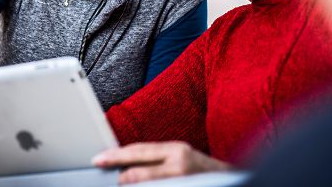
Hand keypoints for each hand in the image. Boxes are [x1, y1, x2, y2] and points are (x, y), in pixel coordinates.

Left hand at [93, 141, 230, 183]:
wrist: (232, 180)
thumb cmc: (202, 171)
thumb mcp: (180, 158)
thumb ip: (158, 160)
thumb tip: (128, 164)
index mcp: (175, 150)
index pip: (140, 150)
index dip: (117, 154)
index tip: (99, 158)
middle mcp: (179, 162)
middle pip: (141, 163)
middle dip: (119, 167)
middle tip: (100, 165)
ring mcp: (183, 178)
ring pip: (148, 181)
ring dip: (132, 182)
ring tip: (119, 182)